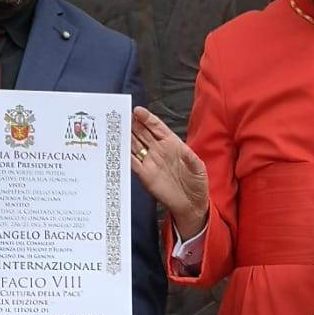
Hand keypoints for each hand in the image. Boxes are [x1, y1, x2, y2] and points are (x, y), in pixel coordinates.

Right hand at [130, 107, 208, 237]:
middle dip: (132, 124)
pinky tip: (118, 149)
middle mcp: (158, 150)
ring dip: (125, 137)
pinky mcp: (144, 175)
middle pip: (142, 133)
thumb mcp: (198, 169)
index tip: (137, 111)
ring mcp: (150, 161)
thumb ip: (191, 160)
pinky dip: (124, 156)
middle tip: (121, 116)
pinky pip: (132, 163)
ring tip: (115, 129)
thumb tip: (185, 153)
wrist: (191, 204)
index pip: (157, 127)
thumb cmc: (197, 183)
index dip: (147, 118)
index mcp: (172, 144)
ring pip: (134, 145)